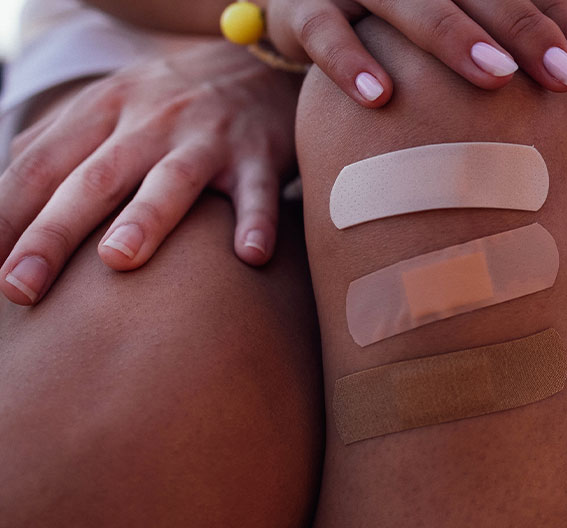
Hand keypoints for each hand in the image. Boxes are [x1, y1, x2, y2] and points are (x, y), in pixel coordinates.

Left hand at [0, 42, 300, 305]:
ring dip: (146, 218)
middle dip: (53, 233)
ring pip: (172, 179)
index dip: (5, 215)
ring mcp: (207, 138)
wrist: (257, 64)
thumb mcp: (105, 107)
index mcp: (100, 112)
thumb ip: (55, 148)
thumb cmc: (167, 102)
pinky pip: (259, 190)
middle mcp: (150, 122)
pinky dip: (257, 221)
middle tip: (21, 285)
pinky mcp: (261, 154)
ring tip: (118, 259)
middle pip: (94, 180)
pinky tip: (250, 255)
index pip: (40, 167)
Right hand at [260, 0, 566, 106]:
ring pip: (407, 3)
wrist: (298, 1)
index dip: (558, 15)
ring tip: (497, 76)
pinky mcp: (300, 9)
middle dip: (525, 29)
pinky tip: (380, 96)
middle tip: (566, 76)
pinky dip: (349, 60)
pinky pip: (325, 31)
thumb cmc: (398, 9)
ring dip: (452, 37)